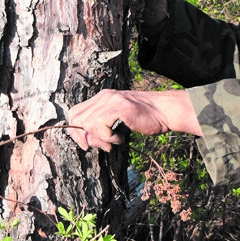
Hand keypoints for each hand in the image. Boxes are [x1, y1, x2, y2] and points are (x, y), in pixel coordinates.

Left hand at [65, 89, 198, 151]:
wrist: (165, 112)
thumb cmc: (144, 119)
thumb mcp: (117, 122)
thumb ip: (101, 128)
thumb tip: (86, 142)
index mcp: (101, 98)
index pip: (74, 112)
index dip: (75, 131)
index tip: (86, 144)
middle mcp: (104, 96)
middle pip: (76, 118)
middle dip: (85, 137)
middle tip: (103, 144)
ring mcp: (111, 100)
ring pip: (88, 124)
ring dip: (101, 139)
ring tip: (115, 140)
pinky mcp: (120, 107)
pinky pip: (101, 125)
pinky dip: (108, 137)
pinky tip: (120, 137)